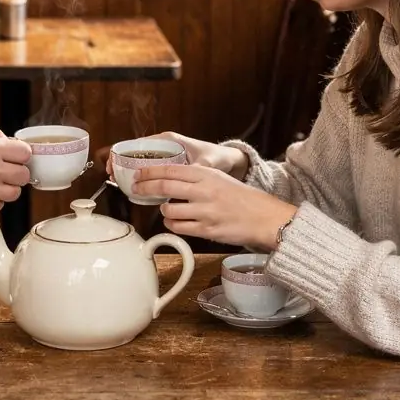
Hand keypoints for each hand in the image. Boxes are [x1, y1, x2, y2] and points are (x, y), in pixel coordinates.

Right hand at [107, 131, 247, 180]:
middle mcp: (164, 146)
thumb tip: (191, 176)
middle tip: (112, 174)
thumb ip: (199, 167)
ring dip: (128, 170)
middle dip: (121, 162)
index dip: (123, 151)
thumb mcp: (206, 161)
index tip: (114, 162)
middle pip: (136, 151)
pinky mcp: (168, 166)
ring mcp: (165, 156)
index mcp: (169, 140)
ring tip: (118, 181)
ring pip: (140, 161)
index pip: (140, 142)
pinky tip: (135, 187)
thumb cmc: (215, 156)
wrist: (225, 160)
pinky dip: (140, 177)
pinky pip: (149, 170)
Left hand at [132, 163, 295, 249]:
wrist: (264, 217)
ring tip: (166, 209)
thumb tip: (168, 179)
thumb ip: (196, 177)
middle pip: (164, 187)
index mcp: (206, 174)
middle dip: (145, 188)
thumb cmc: (241, 197)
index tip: (139, 174)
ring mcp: (205, 211)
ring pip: (169, 210)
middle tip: (136, 190)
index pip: (170, 170)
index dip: (150, 172)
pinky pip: (179, 228)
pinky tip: (174, 222)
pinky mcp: (207, 230)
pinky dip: (172, 225)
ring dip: (163, 210)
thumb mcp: (219, 178)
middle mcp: (204, 191)